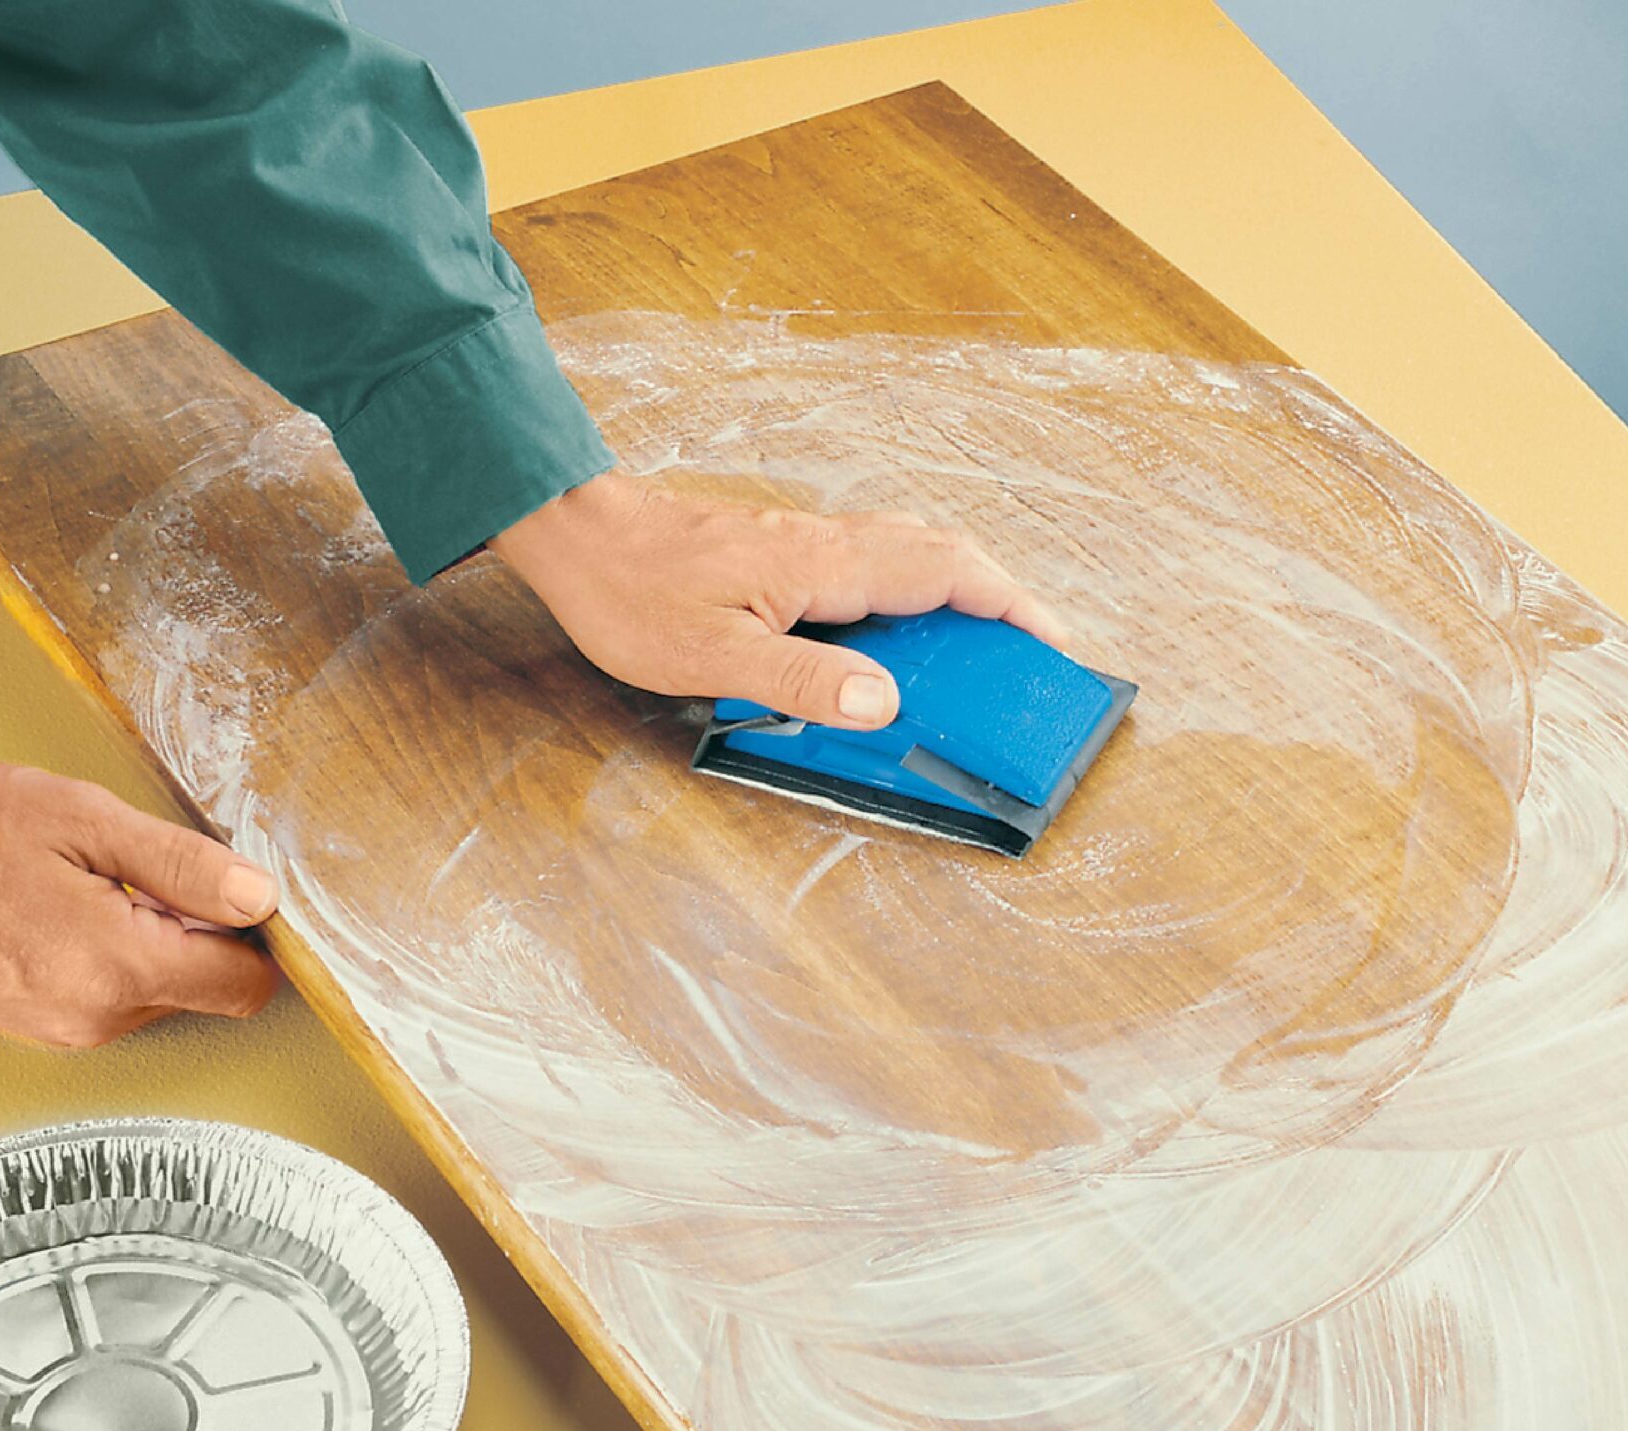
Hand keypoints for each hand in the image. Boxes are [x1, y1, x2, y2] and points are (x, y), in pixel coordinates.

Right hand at [0, 762, 281, 1048]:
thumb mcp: (88, 823)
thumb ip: (185, 866)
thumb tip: (258, 897)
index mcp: (124, 970)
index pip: (246, 985)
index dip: (254, 933)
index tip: (233, 888)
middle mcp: (100, 1018)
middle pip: (201, 985)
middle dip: (192, 929)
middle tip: (134, 868)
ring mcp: (66, 1029)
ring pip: (153, 989)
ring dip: (145, 938)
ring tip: (85, 881)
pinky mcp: (38, 1025)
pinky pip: (106, 994)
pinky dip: (104, 953)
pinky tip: (60, 905)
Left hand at [490, 472, 1068, 728]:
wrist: (576, 532)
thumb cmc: (632, 594)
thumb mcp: (713, 657)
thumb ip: (803, 679)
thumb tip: (885, 701)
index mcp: (822, 567)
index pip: (943, 574)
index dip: (1006, 605)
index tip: (1051, 639)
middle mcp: (824, 544)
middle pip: (939, 555)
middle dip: (999, 595)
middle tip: (1033, 643)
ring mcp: (803, 541)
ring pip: (906, 551)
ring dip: (957, 584)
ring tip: (982, 634)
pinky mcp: (779, 548)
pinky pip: (870, 558)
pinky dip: (910, 582)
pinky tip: (896, 619)